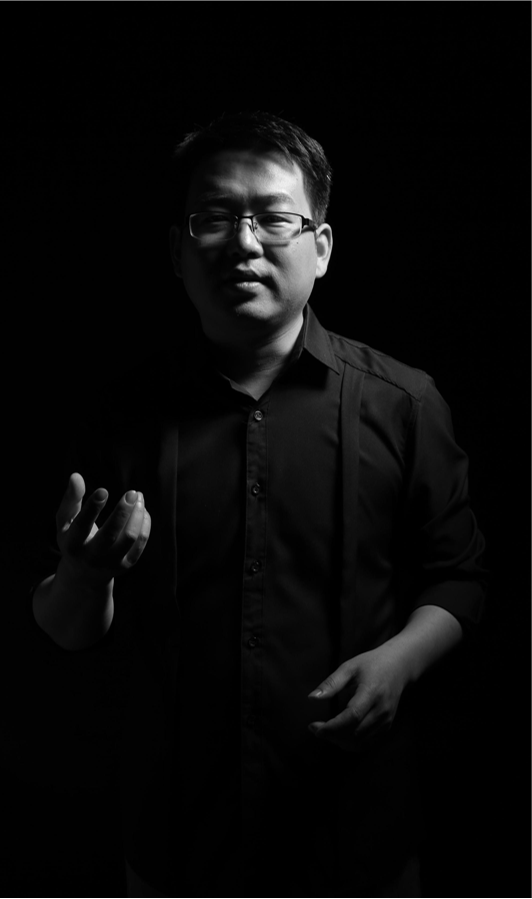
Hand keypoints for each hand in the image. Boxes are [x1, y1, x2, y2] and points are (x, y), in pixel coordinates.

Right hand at [55, 471, 151, 587]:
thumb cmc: (74, 539)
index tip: (104, 490)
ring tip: (138, 497)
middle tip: (132, 493)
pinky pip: (141, 542)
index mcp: (73, 544)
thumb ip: (71, 499)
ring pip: (129, 537)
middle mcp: (91, 557)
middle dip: (123, 511)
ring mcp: (110, 563)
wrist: (84, 575)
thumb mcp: (65, 522)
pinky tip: (142, 510)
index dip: (92, 507)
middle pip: (111, 533)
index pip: (82, 525)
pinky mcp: (126, 565)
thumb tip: (76, 476)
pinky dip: (144, 523)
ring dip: (137, 514)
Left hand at [307, 643, 409, 751]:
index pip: (352, 717)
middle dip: (331, 735)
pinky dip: (350, 743)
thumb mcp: (349, 667)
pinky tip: (338, 735)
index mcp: (371, 693)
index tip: (314, 727)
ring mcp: (385, 721)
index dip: (332, 727)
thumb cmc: (371, 664)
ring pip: (360, 742)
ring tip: (325, 731)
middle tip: (314, 727)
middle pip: (354, 733)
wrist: (398, 667)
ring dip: (339, 741)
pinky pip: (367, 743)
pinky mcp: (386, 726)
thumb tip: (311, 698)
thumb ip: (331, 683)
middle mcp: (381, 710)